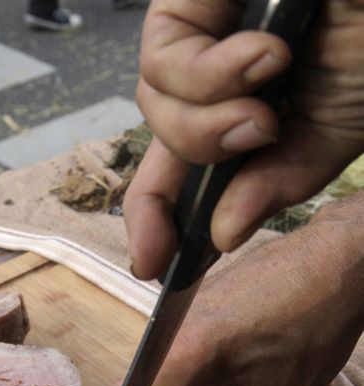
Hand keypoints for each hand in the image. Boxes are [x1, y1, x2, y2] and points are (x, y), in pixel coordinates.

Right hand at [101, 200, 363, 385]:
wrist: (335, 262)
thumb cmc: (313, 335)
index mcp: (185, 358)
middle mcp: (167, 329)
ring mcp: (176, 309)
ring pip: (157, 367)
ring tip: (237, 380)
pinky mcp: (189, 298)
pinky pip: (174, 344)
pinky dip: (195, 361)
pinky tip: (239, 356)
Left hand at [126, 0, 363, 279]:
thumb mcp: (332, 132)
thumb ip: (277, 182)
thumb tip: (224, 234)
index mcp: (245, 102)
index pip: (180, 166)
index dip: (157, 216)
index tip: (151, 263)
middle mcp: (215, 65)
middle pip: (161, 131)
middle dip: (199, 153)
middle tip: (258, 136)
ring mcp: (202, 23)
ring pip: (154, 97)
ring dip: (208, 120)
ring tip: (265, 102)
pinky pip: (163, 53)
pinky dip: (209, 74)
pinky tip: (266, 56)